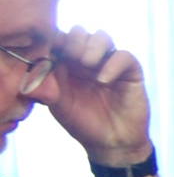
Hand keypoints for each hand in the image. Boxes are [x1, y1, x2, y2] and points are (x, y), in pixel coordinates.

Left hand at [36, 26, 151, 166]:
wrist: (111, 144)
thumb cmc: (82, 123)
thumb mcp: (57, 102)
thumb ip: (48, 79)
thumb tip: (38, 58)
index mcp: (68, 64)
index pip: (60, 39)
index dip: (55, 39)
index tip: (51, 49)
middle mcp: (89, 60)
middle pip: (80, 32)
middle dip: (74, 39)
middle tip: (71, 55)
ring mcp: (109, 64)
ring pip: (102, 37)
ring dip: (92, 45)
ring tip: (87, 63)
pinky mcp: (130, 71)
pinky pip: (123, 56)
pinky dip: (112, 64)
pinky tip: (103, 80)